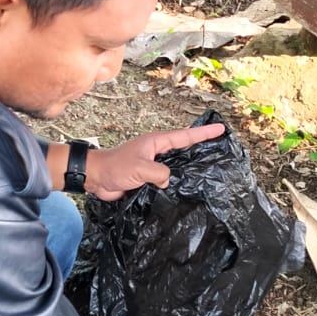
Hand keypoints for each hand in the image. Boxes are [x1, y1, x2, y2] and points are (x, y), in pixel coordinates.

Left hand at [85, 121, 225, 201]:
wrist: (96, 178)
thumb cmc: (116, 167)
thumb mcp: (141, 168)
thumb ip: (160, 173)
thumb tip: (168, 180)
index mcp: (156, 142)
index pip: (184, 136)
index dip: (202, 133)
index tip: (220, 128)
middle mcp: (156, 152)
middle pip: (183, 148)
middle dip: (201, 146)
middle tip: (220, 145)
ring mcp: (152, 164)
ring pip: (176, 164)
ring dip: (189, 165)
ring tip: (209, 166)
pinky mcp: (147, 178)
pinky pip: (166, 178)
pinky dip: (176, 180)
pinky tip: (186, 187)